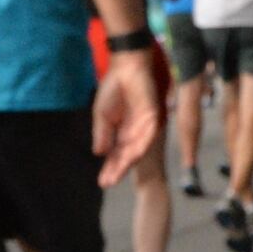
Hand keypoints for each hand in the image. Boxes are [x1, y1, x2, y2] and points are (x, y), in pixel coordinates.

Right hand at [92, 48, 163, 184]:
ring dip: (127, 162)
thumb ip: (102, 134)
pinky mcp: (153, 116)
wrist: (125, 67)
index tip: (102, 183)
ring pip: (137, 149)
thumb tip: (99, 153)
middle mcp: (133, 132)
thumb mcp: (102, 115)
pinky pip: (148, 135)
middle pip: (126, 155)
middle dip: (117, 170)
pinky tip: (131, 156)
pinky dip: (140, 146)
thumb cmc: (113, 88)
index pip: (115, 155)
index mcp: (121, 132)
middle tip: (108, 183)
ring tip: (117, 174)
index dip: (109, 168)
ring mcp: (144, 126)